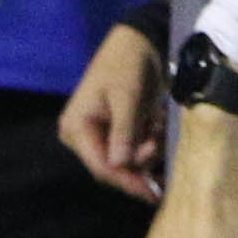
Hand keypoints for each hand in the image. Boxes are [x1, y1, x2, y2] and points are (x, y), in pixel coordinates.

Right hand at [58, 23, 166, 199]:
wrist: (138, 43)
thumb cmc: (127, 66)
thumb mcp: (126, 97)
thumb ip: (124, 132)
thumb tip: (121, 165)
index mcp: (76, 128)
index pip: (100, 166)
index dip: (127, 182)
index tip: (153, 194)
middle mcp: (82, 136)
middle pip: (112, 168)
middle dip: (141, 163)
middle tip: (160, 143)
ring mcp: (98, 135)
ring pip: (126, 161)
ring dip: (148, 150)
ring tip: (159, 126)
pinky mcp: (114, 131)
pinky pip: (133, 150)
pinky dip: (149, 143)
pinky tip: (156, 126)